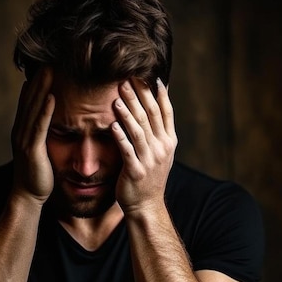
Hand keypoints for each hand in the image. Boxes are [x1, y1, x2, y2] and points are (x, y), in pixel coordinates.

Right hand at [10, 67, 54, 202]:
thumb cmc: (37, 175)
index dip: (35, 84)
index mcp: (22, 131)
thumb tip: (49, 124)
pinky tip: (51, 97)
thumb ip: (41, 136)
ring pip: (33, 109)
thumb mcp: (39, 151)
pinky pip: (39, 126)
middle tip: (48, 60)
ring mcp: (24, 140)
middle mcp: (20, 132)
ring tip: (49, 71)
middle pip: (29, 100)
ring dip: (41, 89)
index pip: (28, 102)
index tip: (45, 66)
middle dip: (38, 80)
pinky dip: (45, 110)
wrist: (28, 197)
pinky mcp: (32, 150)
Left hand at [111, 77, 177, 212]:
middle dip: (139, 97)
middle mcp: (162, 148)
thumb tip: (157, 105)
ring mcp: (150, 160)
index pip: (165, 112)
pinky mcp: (136, 171)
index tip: (150, 76)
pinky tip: (112, 125)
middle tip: (127, 80)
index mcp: (168, 141)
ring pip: (139, 131)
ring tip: (118, 98)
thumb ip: (159, 130)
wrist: (146, 205)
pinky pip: (127, 150)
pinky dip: (120, 137)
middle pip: (151, 116)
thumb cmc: (149, 176)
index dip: (158, 93)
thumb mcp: (160, 152)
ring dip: (128, 113)